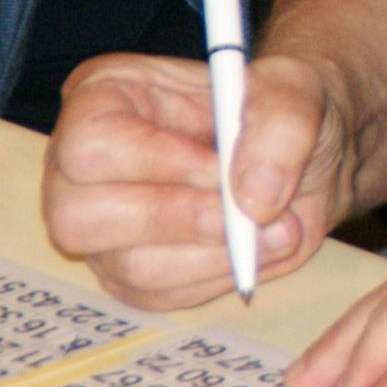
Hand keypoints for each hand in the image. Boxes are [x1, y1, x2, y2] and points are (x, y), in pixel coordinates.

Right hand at [41, 50, 358, 308]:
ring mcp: (101, 224)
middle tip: (250, 216)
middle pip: (80, 217)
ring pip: (129, 267)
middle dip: (175, 220)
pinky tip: (257, 249)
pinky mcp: (128, 272)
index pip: (91, 142)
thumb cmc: (282, 110)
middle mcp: (82, 165)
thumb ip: (281, 126)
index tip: (219, 167)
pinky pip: (159, 297)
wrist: (306, 155)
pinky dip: (217, 277)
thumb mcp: (296, 90)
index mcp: (105, 95)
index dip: (155, 162)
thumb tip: (253, 198)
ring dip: (214, 256)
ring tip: (280, 229)